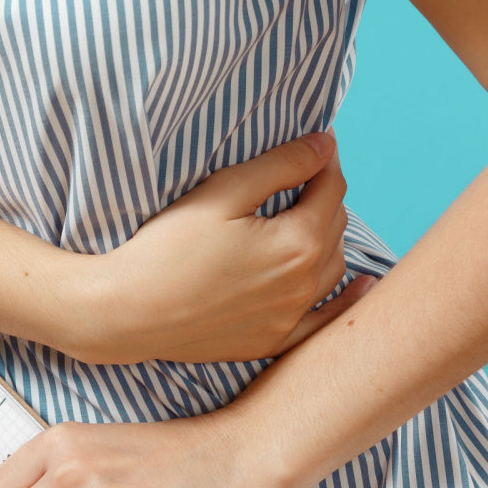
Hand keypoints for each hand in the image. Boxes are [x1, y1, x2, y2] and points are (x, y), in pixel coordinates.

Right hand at [73, 131, 375, 364]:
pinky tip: (362, 288)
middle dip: (324, 198)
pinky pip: (324, 322)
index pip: (330, 189)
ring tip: (308, 220)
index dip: (323, 161)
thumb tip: (326, 145)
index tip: (314, 147)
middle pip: (334, 227)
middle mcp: (304, 285)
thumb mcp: (222, 192)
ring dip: (327, 240)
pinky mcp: (270, 342)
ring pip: (332, 269)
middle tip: (301, 179)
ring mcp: (289, 319)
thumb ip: (281, 165)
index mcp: (298, 243)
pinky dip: (346, 302)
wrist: (125, 313)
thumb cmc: (166, 248)